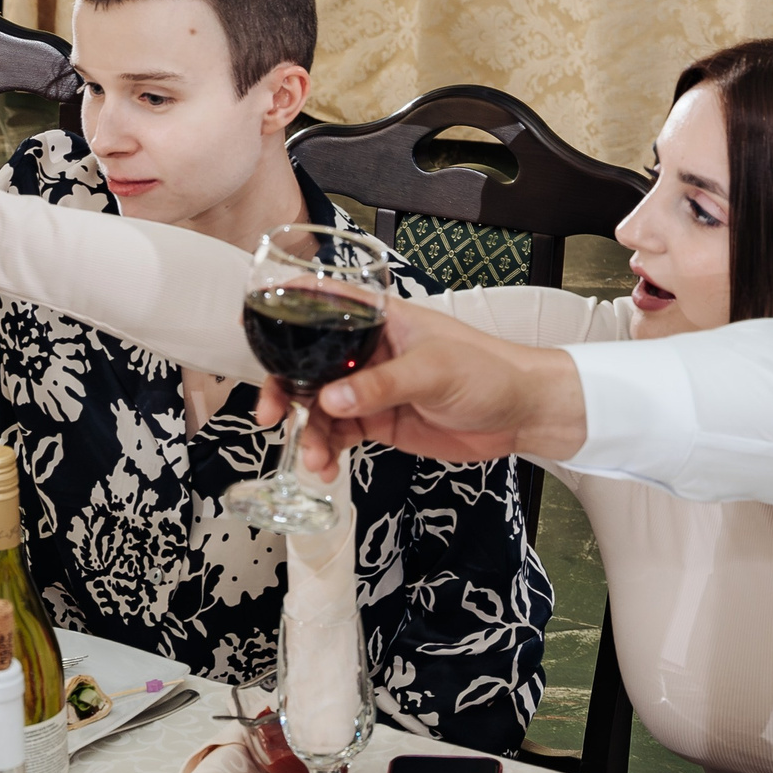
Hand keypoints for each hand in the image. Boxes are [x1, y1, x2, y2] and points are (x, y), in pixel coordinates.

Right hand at [261, 302, 588, 467]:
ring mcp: (371, 389)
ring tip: (313, 458)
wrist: (522, 414)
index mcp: (381, 321)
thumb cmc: (488, 371)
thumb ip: (379, 386)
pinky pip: (340, 435)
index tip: (249, 323)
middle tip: (272, 415)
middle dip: (285, 390)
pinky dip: (327, 451)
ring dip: (309, 433)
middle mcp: (368, 353)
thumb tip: (329, 401)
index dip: (286, 310)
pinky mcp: (380, 422)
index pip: (326, 304)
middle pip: (309, 365)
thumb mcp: (432, 371)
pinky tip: (324, 467)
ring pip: (320, 408)